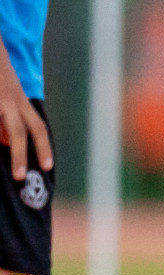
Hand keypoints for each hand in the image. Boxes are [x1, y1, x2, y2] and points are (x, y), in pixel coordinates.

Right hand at [0, 52, 48, 180]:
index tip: (47, 166)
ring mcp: (1, 98)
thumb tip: (5, 142)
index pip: (36, 126)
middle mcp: (12, 100)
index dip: (43, 145)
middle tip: (21, 177)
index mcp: (19, 102)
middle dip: (21, 154)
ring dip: (9, 148)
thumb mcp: (7, 97)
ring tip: (10, 169)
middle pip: (21, 130)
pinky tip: (0, 143)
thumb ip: (6, 120)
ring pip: (10, 128)